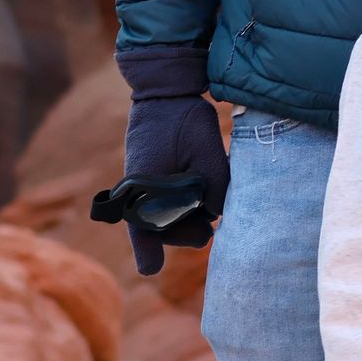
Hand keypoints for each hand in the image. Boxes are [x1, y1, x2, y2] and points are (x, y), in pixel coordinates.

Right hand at [116, 49, 229, 275]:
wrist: (166, 90)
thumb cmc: (183, 119)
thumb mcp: (207, 152)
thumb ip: (215, 187)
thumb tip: (219, 214)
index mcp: (144, 188)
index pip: (143, 230)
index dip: (148, 252)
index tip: (150, 270)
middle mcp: (141, 193)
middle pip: (166, 230)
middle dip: (188, 233)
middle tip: (208, 232)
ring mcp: (147, 187)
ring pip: (171, 218)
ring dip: (189, 218)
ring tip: (207, 201)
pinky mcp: (156, 179)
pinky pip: (170, 203)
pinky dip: (186, 205)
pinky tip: (202, 198)